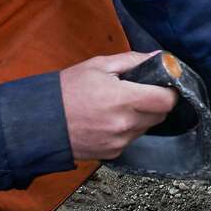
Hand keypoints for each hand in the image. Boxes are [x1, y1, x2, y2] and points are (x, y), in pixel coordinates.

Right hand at [58, 52, 176, 162]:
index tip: (164, 84)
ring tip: (118, 105)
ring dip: (141, 116)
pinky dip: (127, 129)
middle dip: (155, 102)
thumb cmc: (67, 90)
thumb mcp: (98, 66)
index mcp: (122, 99)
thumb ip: (132, 61)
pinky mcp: (113, 153)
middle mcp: (124, 124)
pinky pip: (132, 139)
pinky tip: (109, 120)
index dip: (170, 90)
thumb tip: (158, 56)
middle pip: (160, 115)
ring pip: (147, 127)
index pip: (167, 100)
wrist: (41, 122)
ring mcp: (119, 141)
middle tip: (138, 92)